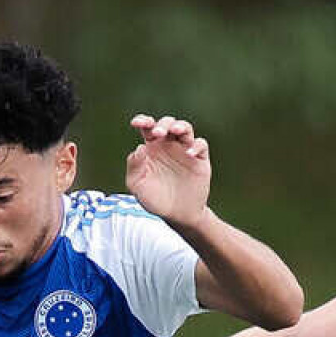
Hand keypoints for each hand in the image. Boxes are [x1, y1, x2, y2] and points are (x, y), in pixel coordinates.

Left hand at [126, 114, 210, 230]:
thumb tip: (140, 147)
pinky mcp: (199, 160)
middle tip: (157, 133)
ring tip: (174, 131)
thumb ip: (134, 167)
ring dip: (180, 126)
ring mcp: (185, 151)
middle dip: (162, 124)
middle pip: (167, 124)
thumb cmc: (155, 200)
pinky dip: (196, 146)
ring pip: (185, 128)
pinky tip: (189, 154)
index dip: (143, 121)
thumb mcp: (137, 186)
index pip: (148, 128)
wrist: (177, 215)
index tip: (136, 123)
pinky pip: (201, 145)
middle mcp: (169, 145)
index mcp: (152, 148)